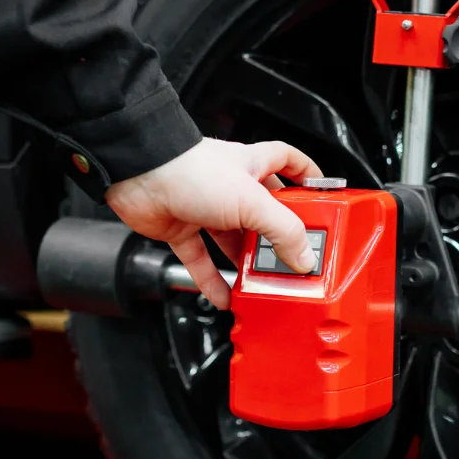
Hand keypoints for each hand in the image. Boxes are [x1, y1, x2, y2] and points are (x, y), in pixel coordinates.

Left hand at [105, 137, 322, 308]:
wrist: (138, 175)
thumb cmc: (190, 170)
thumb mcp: (252, 201)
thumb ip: (283, 230)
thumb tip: (304, 257)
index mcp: (252, 166)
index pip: (289, 162)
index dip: (306, 176)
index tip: (320, 198)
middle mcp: (231, 186)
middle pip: (264, 213)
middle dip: (279, 236)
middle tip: (293, 258)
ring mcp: (205, 208)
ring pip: (234, 240)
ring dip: (247, 263)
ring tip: (263, 284)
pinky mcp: (182, 228)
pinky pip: (202, 260)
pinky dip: (212, 280)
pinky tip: (224, 296)